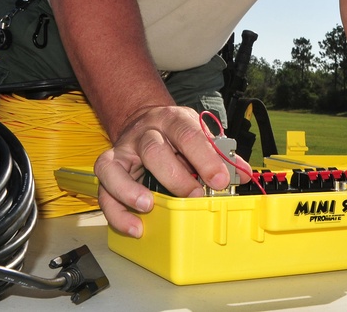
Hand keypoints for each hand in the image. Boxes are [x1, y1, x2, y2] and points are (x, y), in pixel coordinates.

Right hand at [92, 104, 241, 235]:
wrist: (144, 119)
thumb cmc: (176, 132)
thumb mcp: (200, 133)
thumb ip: (219, 152)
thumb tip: (242, 173)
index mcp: (172, 120)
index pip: (188, 134)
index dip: (205, 158)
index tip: (220, 180)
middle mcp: (144, 133)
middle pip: (153, 150)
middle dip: (175, 177)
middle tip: (193, 196)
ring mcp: (123, 150)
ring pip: (116, 167)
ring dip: (131, 191)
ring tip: (149, 207)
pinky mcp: (108, 167)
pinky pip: (104, 189)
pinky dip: (117, 211)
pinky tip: (135, 226)